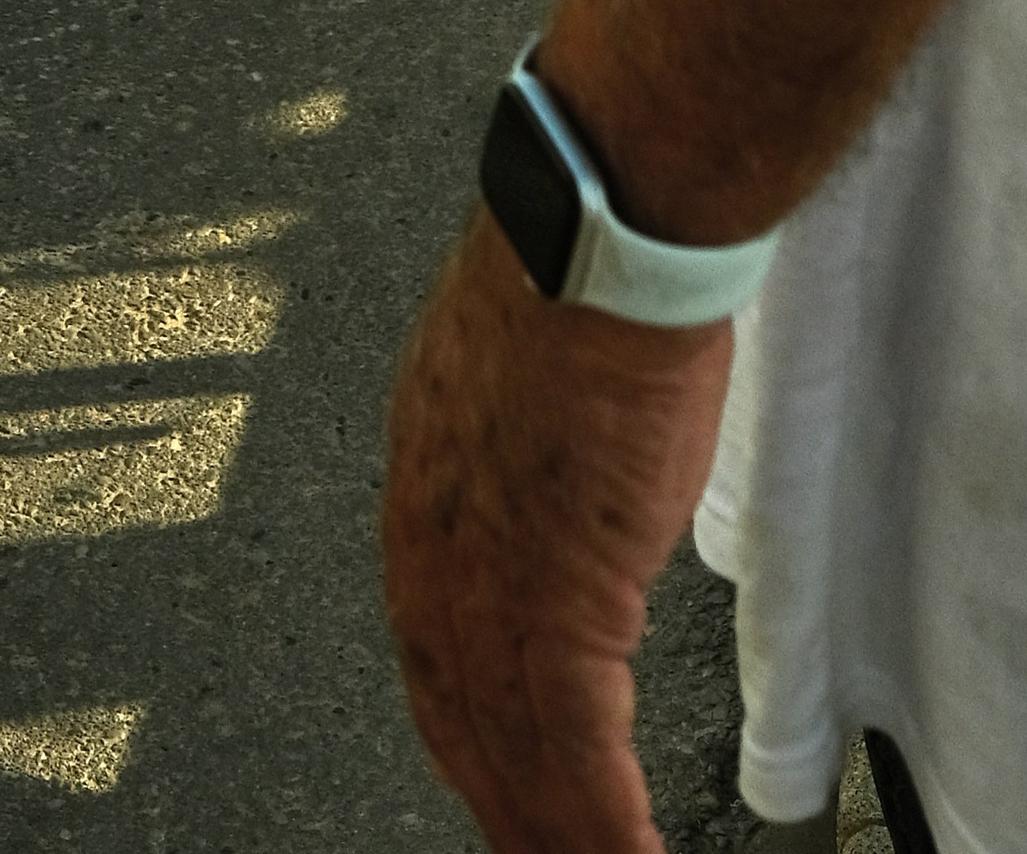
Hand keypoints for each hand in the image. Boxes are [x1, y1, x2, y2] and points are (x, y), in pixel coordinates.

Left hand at [382, 219, 730, 852]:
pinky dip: (599, 829)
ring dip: (554, 835)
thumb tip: (572, 489)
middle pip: (460, 727)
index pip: (438, 655)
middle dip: (503, 808)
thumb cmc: (583, 276)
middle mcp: (431, 547)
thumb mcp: (534, 383)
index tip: (502, 791)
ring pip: (512, 761)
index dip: (473, 738)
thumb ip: (532, 457)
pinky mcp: (552, 600)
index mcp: (424, 493)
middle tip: (537, 853)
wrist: (603, 234)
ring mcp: (485, 582)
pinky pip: (570, 756)